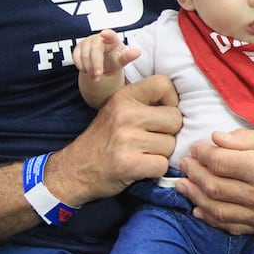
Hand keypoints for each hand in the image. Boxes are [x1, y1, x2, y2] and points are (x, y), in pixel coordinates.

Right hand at [45, 74, 180, 204]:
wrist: (74, 170)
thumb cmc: (102, 140)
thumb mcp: (116, 110)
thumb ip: (143, 102)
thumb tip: (179, 101)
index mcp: (124, 97)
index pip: (163, 83)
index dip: (171, 100)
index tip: (162, 112)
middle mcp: (126, 114)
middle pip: (174, 118)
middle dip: (169, 132)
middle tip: (151, 140)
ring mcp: (127, 139)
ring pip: (171, 144)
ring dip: (161, 153)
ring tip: (142, 154)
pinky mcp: (130, 164)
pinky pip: (163, 165)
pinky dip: (155, 170)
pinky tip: (141, 167)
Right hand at [71, 28, 140, 83]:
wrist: (102, 63)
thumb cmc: (114, 59)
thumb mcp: (121, 60)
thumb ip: (128, 56)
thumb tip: (138, 52)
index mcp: (112, 39)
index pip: (111, 35)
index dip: (107, 35)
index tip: (104, 34)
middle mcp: (98, 37)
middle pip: (95, 50)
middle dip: (95, 64)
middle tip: (97, 76)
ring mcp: (87, 41)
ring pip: (84, 55)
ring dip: (88, 68)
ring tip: (95, 77)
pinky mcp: (78, 47)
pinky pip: (76, 57)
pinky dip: (81, 66)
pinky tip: (87, 71)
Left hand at [176, 129, 253, 234]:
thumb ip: (244, 140)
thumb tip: (214, 139)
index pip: (219, 162)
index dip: (201, 154)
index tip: (195, 147)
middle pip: (214, 187)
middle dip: (193, 174)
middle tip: (184, 164)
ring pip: (218, 211)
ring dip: (195, 198)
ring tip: (183, 186)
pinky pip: (234, 227)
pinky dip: (213, 220)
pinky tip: (200, 211)